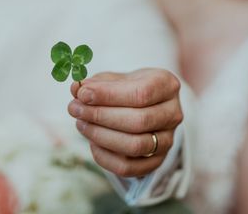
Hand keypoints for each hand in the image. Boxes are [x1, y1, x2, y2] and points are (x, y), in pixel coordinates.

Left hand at [68, 69, 182, 177]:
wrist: (145, 106)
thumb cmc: (127, 88)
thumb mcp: (114, 78)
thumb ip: (95, 83)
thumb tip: (76, 88)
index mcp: (166, 85)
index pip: (141, 93)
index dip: (108, 95)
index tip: (83, 93)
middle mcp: (173, 114)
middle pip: (138, 121)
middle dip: (100, 116)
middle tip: (75, 108)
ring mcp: (167, 140)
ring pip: (135, 146)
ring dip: (101, 136)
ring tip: (80, 123)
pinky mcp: (156, 161)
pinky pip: (128, 168)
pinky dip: (104, 156)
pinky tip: (91, 141)